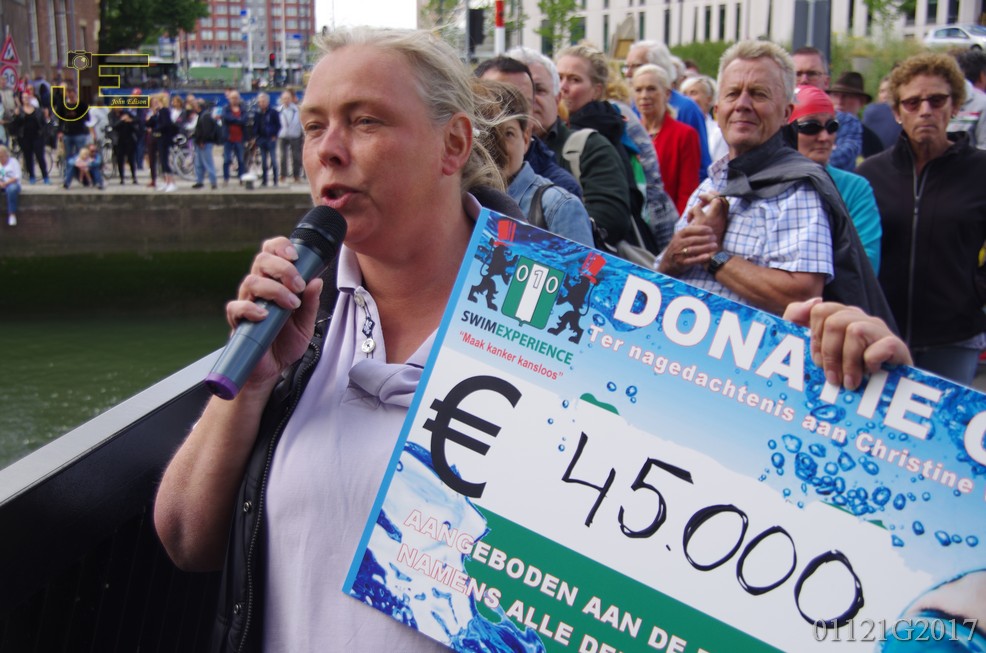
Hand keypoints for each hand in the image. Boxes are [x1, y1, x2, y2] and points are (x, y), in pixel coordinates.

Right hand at [224, 237, 323, 388]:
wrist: (272, 369)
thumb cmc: (286, 343)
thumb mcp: (306, 324)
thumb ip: (310, 303)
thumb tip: (317, 281)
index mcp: (274, 282)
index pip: (271, 253)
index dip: (280, 247)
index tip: (296, 256)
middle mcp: (259, 289)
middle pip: (261, 260)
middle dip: (282, 268)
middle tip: (298, 285)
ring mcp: (247, 303)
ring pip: (251, 281)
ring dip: (274, 290)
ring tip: (290, 305)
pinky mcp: (237, 322)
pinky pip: (236, 307)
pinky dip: (251, 309)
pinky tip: (265, 316)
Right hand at [657, 224, 717, 276]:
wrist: (668, 261)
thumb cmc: (680, 246)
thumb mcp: (682, 236)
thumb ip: (691, 230)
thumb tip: (704, 220)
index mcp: (679, 235)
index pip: (689, 230)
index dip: (700, 229)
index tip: (711, 230)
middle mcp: (677, 243)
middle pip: (692, 240)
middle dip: (705, 238)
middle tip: (715, 238)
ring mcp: (678, 253)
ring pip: (692, 250)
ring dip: (705, 248)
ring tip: (715, 246)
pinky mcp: (680, 263)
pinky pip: (691, 261)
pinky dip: (700, 258)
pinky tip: (708, 256)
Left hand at [687, 192, 729, 244]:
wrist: (707, 256)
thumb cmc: (707, 245)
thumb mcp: (712, 232)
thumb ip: (711, 222)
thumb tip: (705, 211)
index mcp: (723, 221)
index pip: (725, 204)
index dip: (719, 197)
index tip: (711, 196)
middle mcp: (721, 218)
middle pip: (722, 199)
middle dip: (712, 194)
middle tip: (703, 196)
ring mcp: (713, 219)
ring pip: (713, 200)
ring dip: (702, 201)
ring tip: (695, 210)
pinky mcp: (703, 221)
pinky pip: (697, 208)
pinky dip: (691, 212)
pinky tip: (689, 220)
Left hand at [784, 299, 911, 390]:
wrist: (880, 397)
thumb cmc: (841, 372)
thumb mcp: (811, 348)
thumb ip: (797, 319)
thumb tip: (814, 301)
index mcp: (841, 317)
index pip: (820, 311)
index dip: (815, 339)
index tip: (818, 361)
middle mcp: (861, 319)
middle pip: (834, 322)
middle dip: (829, 354)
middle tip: (833, 378)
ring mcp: (880, 331)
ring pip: (855, 331)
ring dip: (849, 363)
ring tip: (850, 383)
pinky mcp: (897, 346)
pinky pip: (883, 345)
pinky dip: (872, 362)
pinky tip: (872, 373)